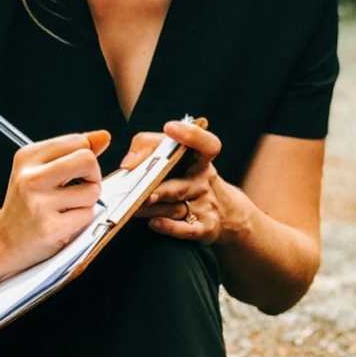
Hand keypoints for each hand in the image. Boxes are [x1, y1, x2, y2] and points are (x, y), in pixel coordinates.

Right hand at [0, 130, 110, 270]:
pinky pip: (87, 215)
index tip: (76, 170)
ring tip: (67, 207)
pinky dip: (82, 220)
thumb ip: (73, 152)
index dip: (86, 155)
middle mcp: (30, 177)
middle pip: (87, 160)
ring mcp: (39, 203)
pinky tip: (64, 222)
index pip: (78, 141)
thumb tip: (103, 136)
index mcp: (27, 157)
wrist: (4, 238)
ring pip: (92, 191)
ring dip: (87, 201)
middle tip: (81, 187)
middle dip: (93, 175)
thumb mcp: (41, 170)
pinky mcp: (50, 227)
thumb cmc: (26, 203)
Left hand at [122, 119, 239, 244]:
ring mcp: (206, 204)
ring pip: (176, 206)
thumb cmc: (188, 177)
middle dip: (157, 183)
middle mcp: (204, 180)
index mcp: (201, 159)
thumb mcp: (179, 158)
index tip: (170, 127)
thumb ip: (149, 149)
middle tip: (137, 180)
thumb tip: (128, 163)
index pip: (206, 144)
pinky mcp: (206, 228)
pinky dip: (171, 227)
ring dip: (153, 205)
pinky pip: (188, 229)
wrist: (227, 213)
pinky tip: (154, 223)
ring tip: (133, 204)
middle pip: (179, 182)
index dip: (191, 135)